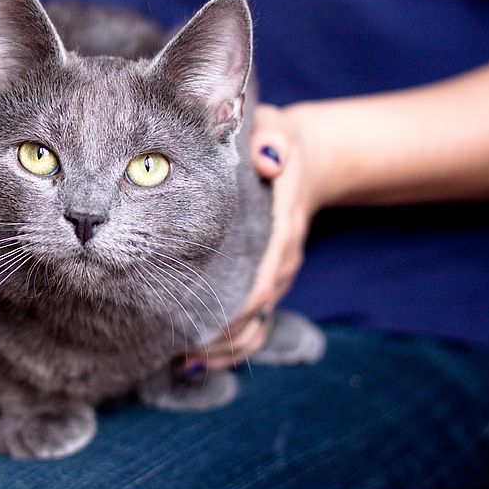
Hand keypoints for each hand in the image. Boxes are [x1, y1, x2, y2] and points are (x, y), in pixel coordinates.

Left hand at [198, 103, 329, 368]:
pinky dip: (229, 345)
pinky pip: (253, 323)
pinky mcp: (266, 281)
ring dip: (223, 347)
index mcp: (282, 226)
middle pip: (256, 309)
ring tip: (183, 360)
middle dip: (221, 332)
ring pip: (255, 324)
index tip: (204, 321)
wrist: (310, 161)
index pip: (264, 274)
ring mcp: (275, 274)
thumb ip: (273, 140)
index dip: (238, 303)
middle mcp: (281, 258)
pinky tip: (196, 359)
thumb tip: (268, 157)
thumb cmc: (279, 143)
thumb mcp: (278, 129)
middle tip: (178, 345)